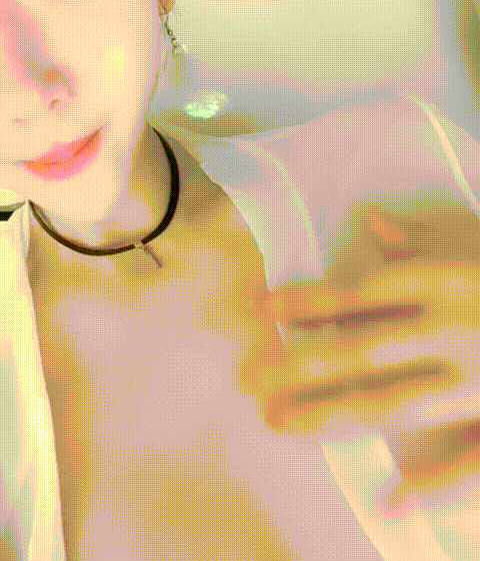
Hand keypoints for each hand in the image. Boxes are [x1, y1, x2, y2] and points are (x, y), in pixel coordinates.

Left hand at [237, 207, 479, 515]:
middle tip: (249, 381)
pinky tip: (389, 501)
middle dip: (302, 364)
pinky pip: (470, 457)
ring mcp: (476, 378)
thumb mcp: (479, 241)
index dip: (309, 298)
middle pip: (362, 347)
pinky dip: (434, 483)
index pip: (361, 288)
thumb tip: (368, 221)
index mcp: (442, 279)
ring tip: (283, 423)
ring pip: (395, 399)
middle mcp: (448, 327)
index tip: (262, 309)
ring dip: (335, 413)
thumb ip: (427, 236)